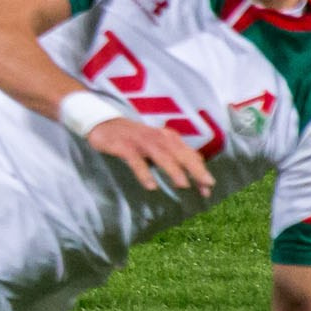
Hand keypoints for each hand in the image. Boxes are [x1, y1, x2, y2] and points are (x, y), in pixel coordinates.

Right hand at [88, 117, 213, 196]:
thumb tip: (196, 175)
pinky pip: (135, 160)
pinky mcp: (122, 145)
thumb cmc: (133, 138)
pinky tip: (151, 186)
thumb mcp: (156, 144)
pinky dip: (144, 172)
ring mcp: (139, 140)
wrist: (102, 122)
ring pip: (160, 154)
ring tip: (183, 185)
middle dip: (194, 168)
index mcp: (167, 137)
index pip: (188, 153)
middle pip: (179, 152)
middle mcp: (156, 136)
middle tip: (206, 184)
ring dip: (172, 169)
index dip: (200, 169)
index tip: (208, 187)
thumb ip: (174, 157)